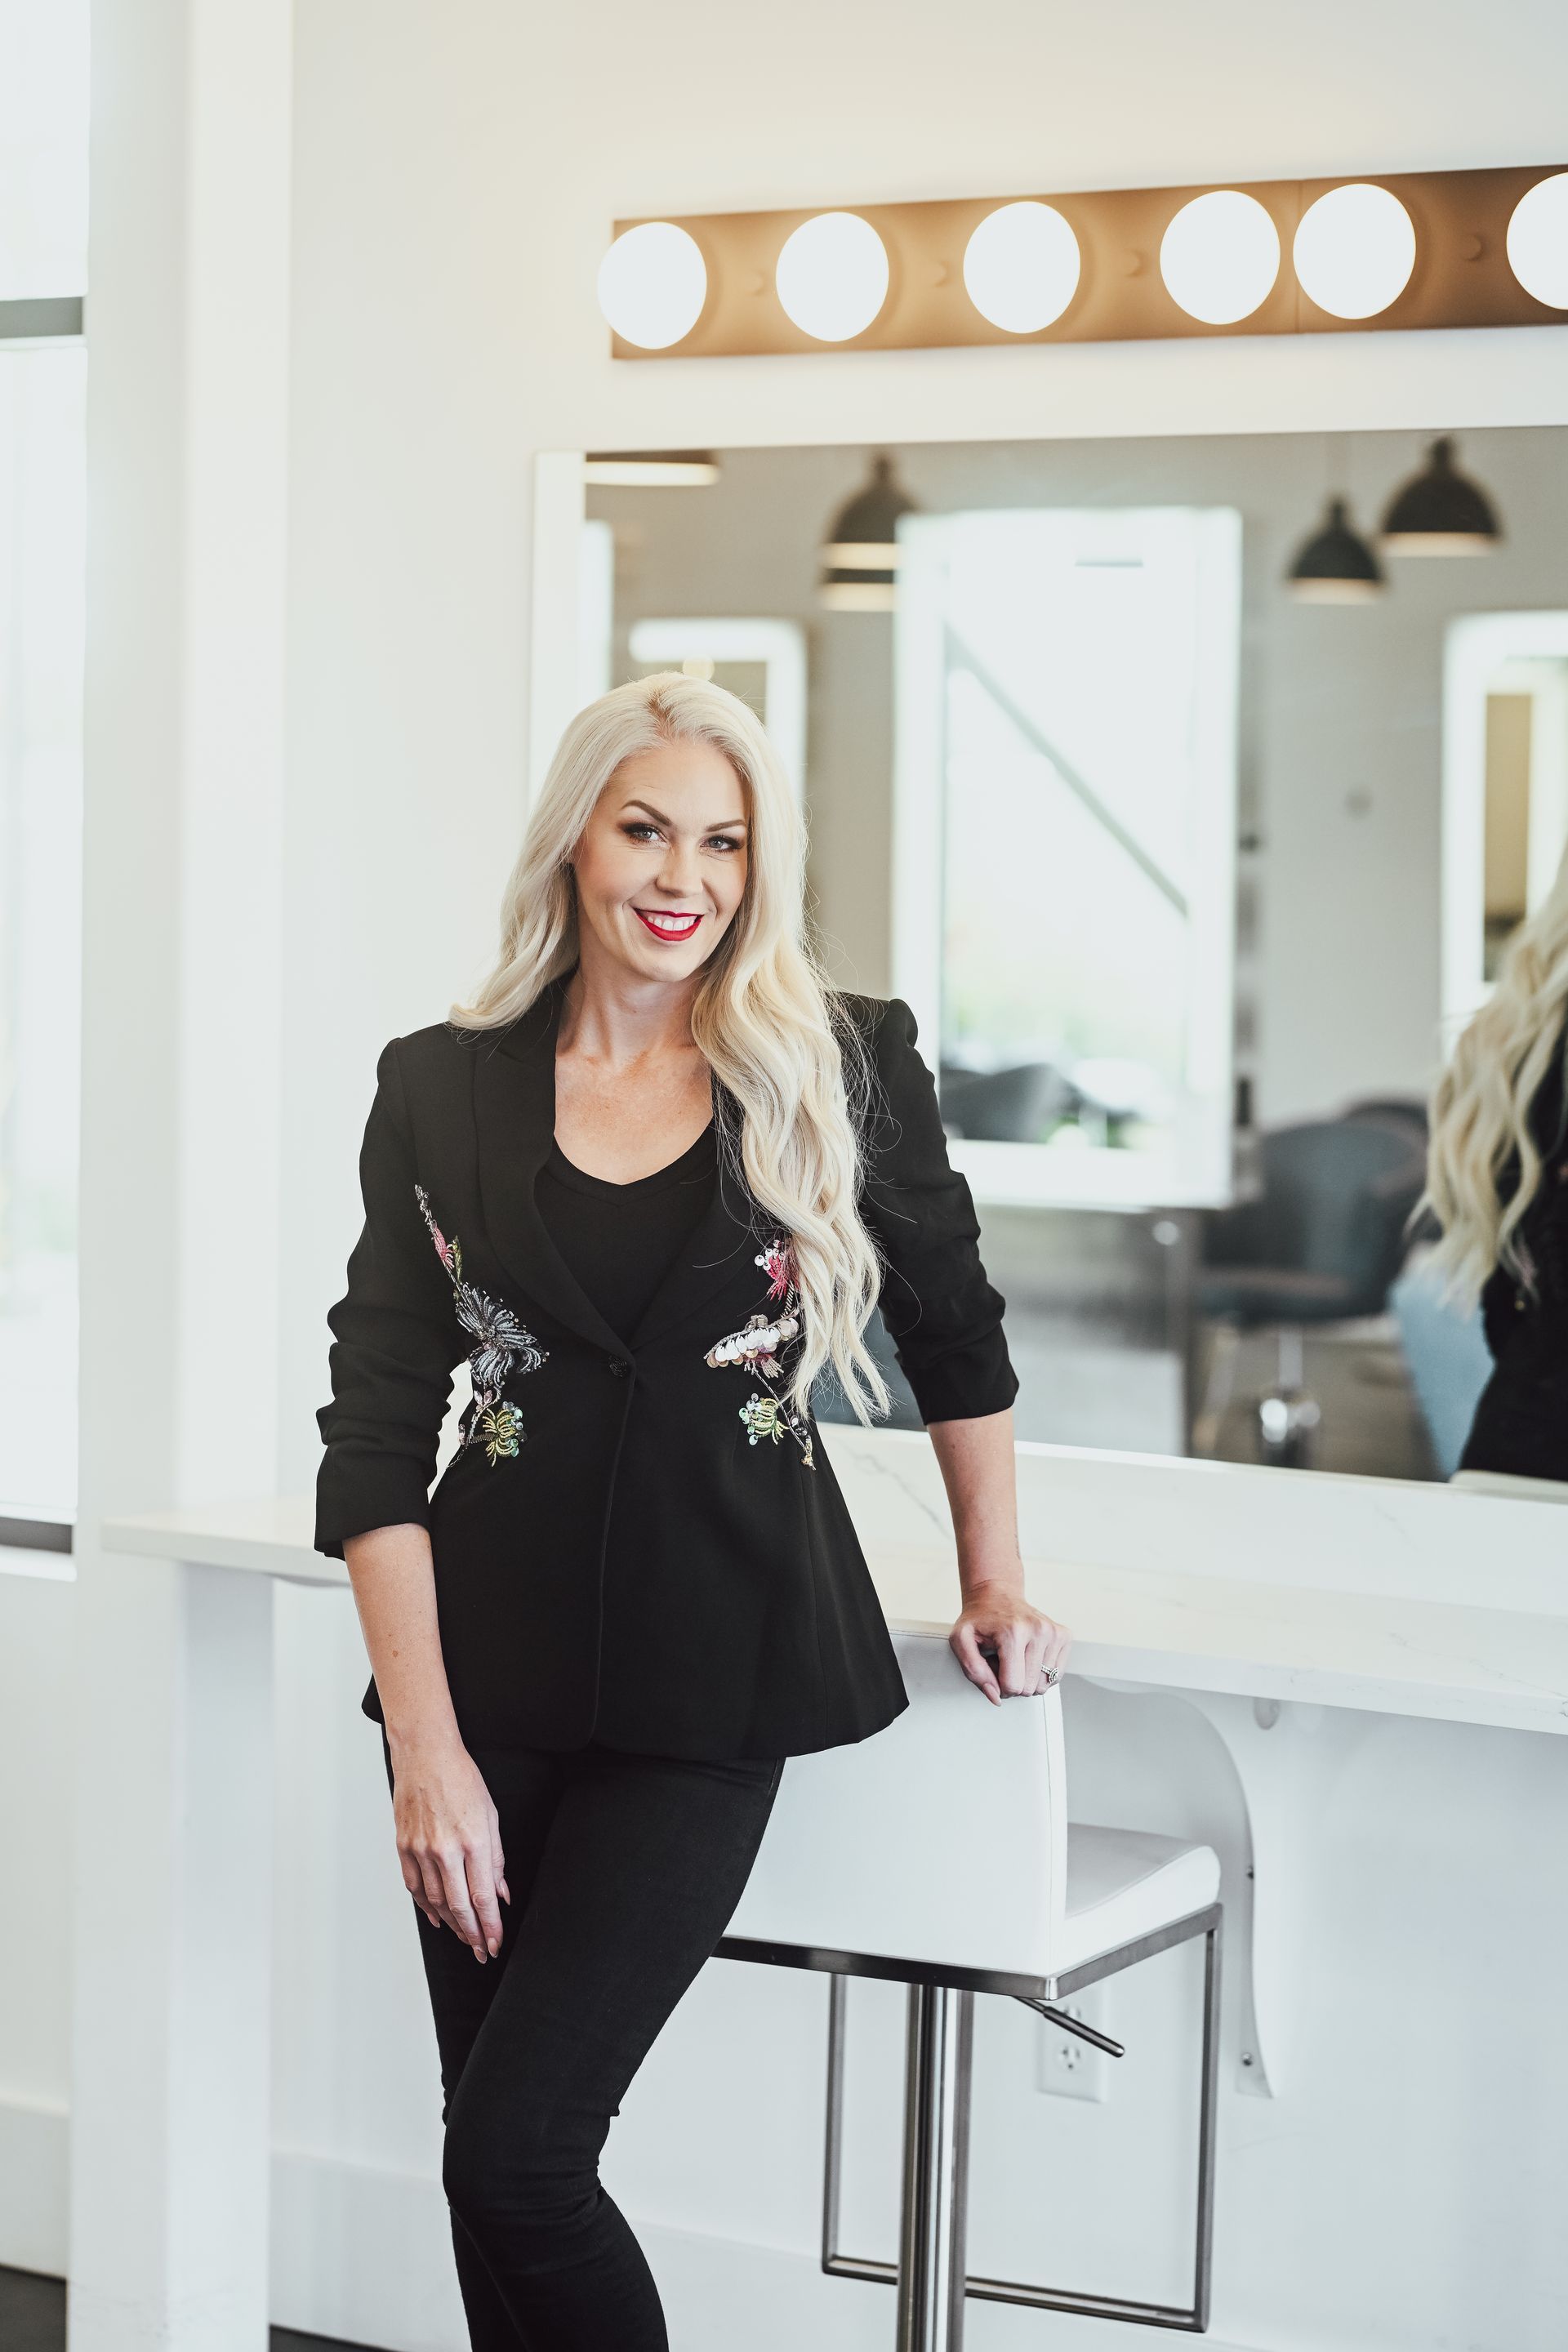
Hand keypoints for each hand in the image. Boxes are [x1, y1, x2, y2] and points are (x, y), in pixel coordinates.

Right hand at [387, 1733, 509, 1960]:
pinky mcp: (404, 1847)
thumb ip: (496, 1860)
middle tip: (482, 1951)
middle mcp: (446, 1850)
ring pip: (436, 1902)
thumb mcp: (491, 1817)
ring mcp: (421, 1850)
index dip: (491, 1927)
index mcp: (473, 1841)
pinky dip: (426, 1907)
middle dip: (473, 1935)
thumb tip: (501, 1893)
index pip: (483, 1898)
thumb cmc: (462, 1779)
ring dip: (452, 1925)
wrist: (426, 1755)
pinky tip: (437, 1918)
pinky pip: (414, 1887)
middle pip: (459, 1907)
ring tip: (465, 1937)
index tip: (495, 1943)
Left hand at [950, 1581, 1071, 1703]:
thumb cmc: (979, 1619)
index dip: (999, 1686)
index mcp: (1013, 1632)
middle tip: (1003, 1661)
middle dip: (1013, 1682)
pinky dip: (1041, 1673)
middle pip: (1030, 1688)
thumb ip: (973, 1671)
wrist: (997, 1595)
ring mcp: (1054, 1632)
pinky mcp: (1064, 1635)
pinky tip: (1029, 1656)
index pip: (1013, 1686)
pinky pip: (1056, 1675)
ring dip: (1027, 1678)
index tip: (993, 1669)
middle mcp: (1038, 1630)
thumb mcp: (961, 1641)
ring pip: (1044, 1685)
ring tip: (1015, 1657)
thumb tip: (996, 1696)